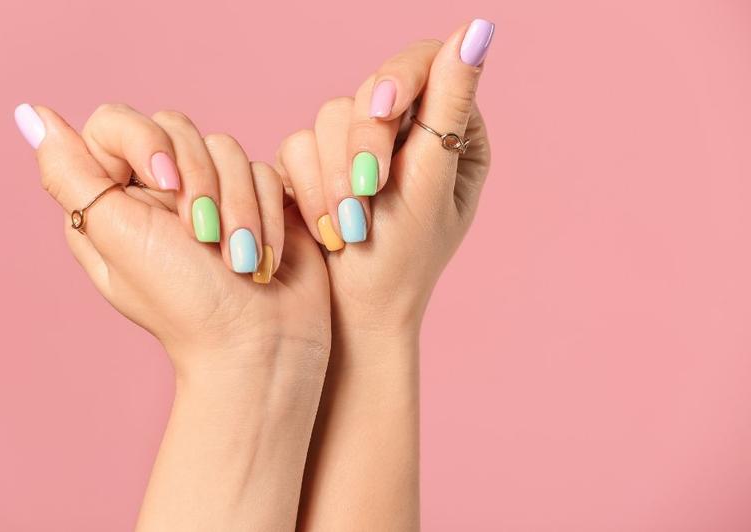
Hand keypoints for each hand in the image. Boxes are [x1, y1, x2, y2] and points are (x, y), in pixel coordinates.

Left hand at [15, 103, 331, 529]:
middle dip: (202, 182)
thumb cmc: (186, 304)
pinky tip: (263, 256)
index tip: (165, 183)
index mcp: (115, 198)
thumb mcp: (118, 238)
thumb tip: (31, 115)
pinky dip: (268, 214)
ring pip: (228, 148)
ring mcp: (212, 192)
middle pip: (178, 128)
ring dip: (239, 207)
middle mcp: (161, 191)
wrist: (259, 342)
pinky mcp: (257, 199)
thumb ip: (71, 175)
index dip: (145, 141)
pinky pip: (263, 170)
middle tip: (205, 237)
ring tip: (239, 258)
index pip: (116, 123)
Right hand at [277, 19, 492, 343]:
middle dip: (363, 145)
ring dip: (335, 174)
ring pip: (330, 115)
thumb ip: (448, 107)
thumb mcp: (430, 183)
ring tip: (349, 226)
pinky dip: (311, 186)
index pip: (427, 65)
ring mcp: (360, 149)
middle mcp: (406, 134)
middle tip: (367, 195)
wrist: (353, 316)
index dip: (398, 76)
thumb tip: (479, 29)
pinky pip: (298, 144)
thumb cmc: (402, 261)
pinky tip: (328, 226)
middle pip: (371, 88)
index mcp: (452, 134)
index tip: (381, 108)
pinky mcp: (318, 165)